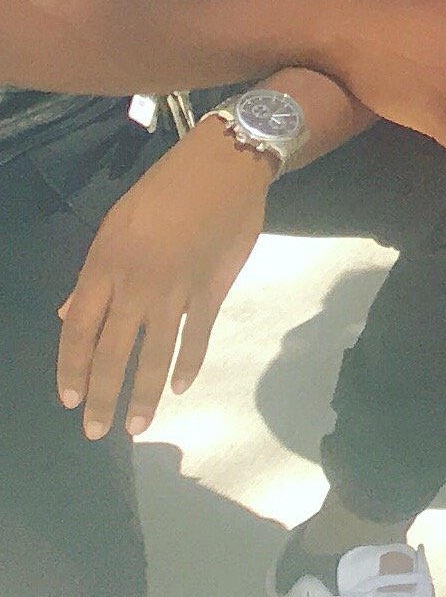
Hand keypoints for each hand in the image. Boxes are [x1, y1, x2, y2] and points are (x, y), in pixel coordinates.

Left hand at [57, 129, 268, 438]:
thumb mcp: (115, 225)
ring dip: (144, 394)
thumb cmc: (164, 189)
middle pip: (112, 352)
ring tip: (137, 425)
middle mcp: (136, 284)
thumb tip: (69, 317)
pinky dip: (189, 363)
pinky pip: (197, 335)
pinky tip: (182, 386)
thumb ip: (92, 275)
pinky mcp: (212, 288)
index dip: (72, 368)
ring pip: (155, 353)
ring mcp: (176, 289)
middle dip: (102, 397)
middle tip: (96, 431)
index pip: (79, 330)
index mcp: (105, 266)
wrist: (225, 165)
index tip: (69, 400)